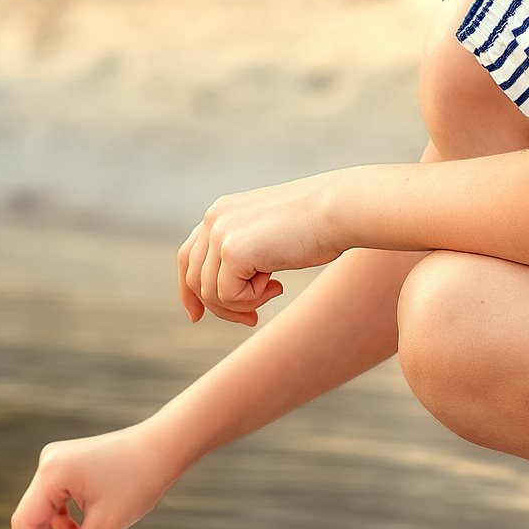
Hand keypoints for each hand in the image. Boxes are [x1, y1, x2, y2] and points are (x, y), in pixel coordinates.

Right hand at [9, 425, 180, 528]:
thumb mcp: (106, 525)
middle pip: (33, 518)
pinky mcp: (69, 467)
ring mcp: (58, 463)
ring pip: (45, 512)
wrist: (163, 448)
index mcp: (52, 473)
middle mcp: (49, 464)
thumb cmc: (139, 478)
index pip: (26, 522)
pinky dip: (63, 525)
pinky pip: (57, 502)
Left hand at [177, 172, 351, 325]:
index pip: (188, 257)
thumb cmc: (316, 227)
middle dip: (221, 308)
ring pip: (210, 293)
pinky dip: (251, 301)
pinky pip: (227, 296)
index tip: (197, 316)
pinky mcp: (232, 250)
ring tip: (274, 289)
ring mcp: (220, 232)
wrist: (339, 210)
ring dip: (243, 303)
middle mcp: (214, 218)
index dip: (189, 291)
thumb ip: (242, 256)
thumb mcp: (268, 238)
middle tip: (253, 319)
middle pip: (195, 280)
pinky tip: (276, 284)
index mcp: (221, 212)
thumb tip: (224, 294)